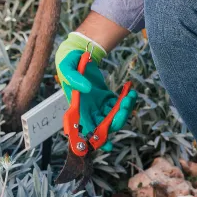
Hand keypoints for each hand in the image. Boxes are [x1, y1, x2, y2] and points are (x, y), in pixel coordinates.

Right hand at [55, 32, 136, 150]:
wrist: (77, 50)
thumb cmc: (68, 60)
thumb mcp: (67, 68)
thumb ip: (74, 79)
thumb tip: (87, 90)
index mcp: (77, 107)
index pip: (85, 128)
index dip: (96, 139)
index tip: (108, 146)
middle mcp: (88, 109)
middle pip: (104, 124)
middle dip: (116, 120)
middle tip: (124, 107)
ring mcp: (98, 104)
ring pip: (113, 115)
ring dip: (124, 109)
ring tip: (129, 96)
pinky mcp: (105, 96)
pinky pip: (118, 104)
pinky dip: (126, 100)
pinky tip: (130, 91)